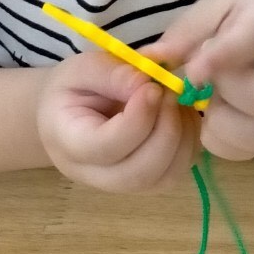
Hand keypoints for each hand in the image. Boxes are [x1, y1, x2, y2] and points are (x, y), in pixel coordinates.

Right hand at [37, 50, 200, 191]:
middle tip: (170, 92)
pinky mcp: (146, 181)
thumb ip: (111, 74)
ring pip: (164, 178)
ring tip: (176, 101)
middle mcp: (96, 175)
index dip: (139, 119)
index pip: (108, 147)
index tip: (153, 87)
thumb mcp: (80, 69)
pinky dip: (189, 143)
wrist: (64, 114)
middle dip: (166, 131)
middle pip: (140, 172)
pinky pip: (177, 172)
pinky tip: (180, 113)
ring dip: (182, 137)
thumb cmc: (70, 89)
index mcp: (71, 144)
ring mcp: (123, 184)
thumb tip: (148, 82)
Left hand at [150, 0, 253, 160]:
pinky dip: (221, 142)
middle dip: (223, 98)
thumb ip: (185, 33)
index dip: (221, 58)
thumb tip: (150, 60)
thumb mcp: (214, 7)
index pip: (250, 39)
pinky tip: (214, 120)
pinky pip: (249, 151)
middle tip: (203, 84)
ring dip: (221, 126)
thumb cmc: (241, 16)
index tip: (192, 72)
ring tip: (209, 102)